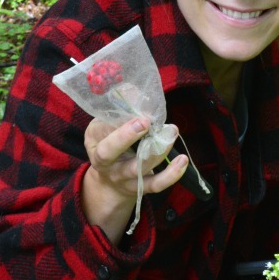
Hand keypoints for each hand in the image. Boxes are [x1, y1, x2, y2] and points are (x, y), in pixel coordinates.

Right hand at [82, 117, 187, 240]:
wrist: (109, 183)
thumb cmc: (109, 145)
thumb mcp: (105, 127)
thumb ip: (119, 112)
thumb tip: (134, 91)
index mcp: (96, 146)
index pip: (102, 136)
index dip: (118, 128)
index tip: (137, 116)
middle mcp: (105, 164)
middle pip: (110, 153)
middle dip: (126, 137)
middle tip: (146, 121)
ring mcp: (123, 178)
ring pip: (138, 168)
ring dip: (157, 150)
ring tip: (171, 132)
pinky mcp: (141, 188)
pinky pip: (156, 184)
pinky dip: (171, 174)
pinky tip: (182, 160)